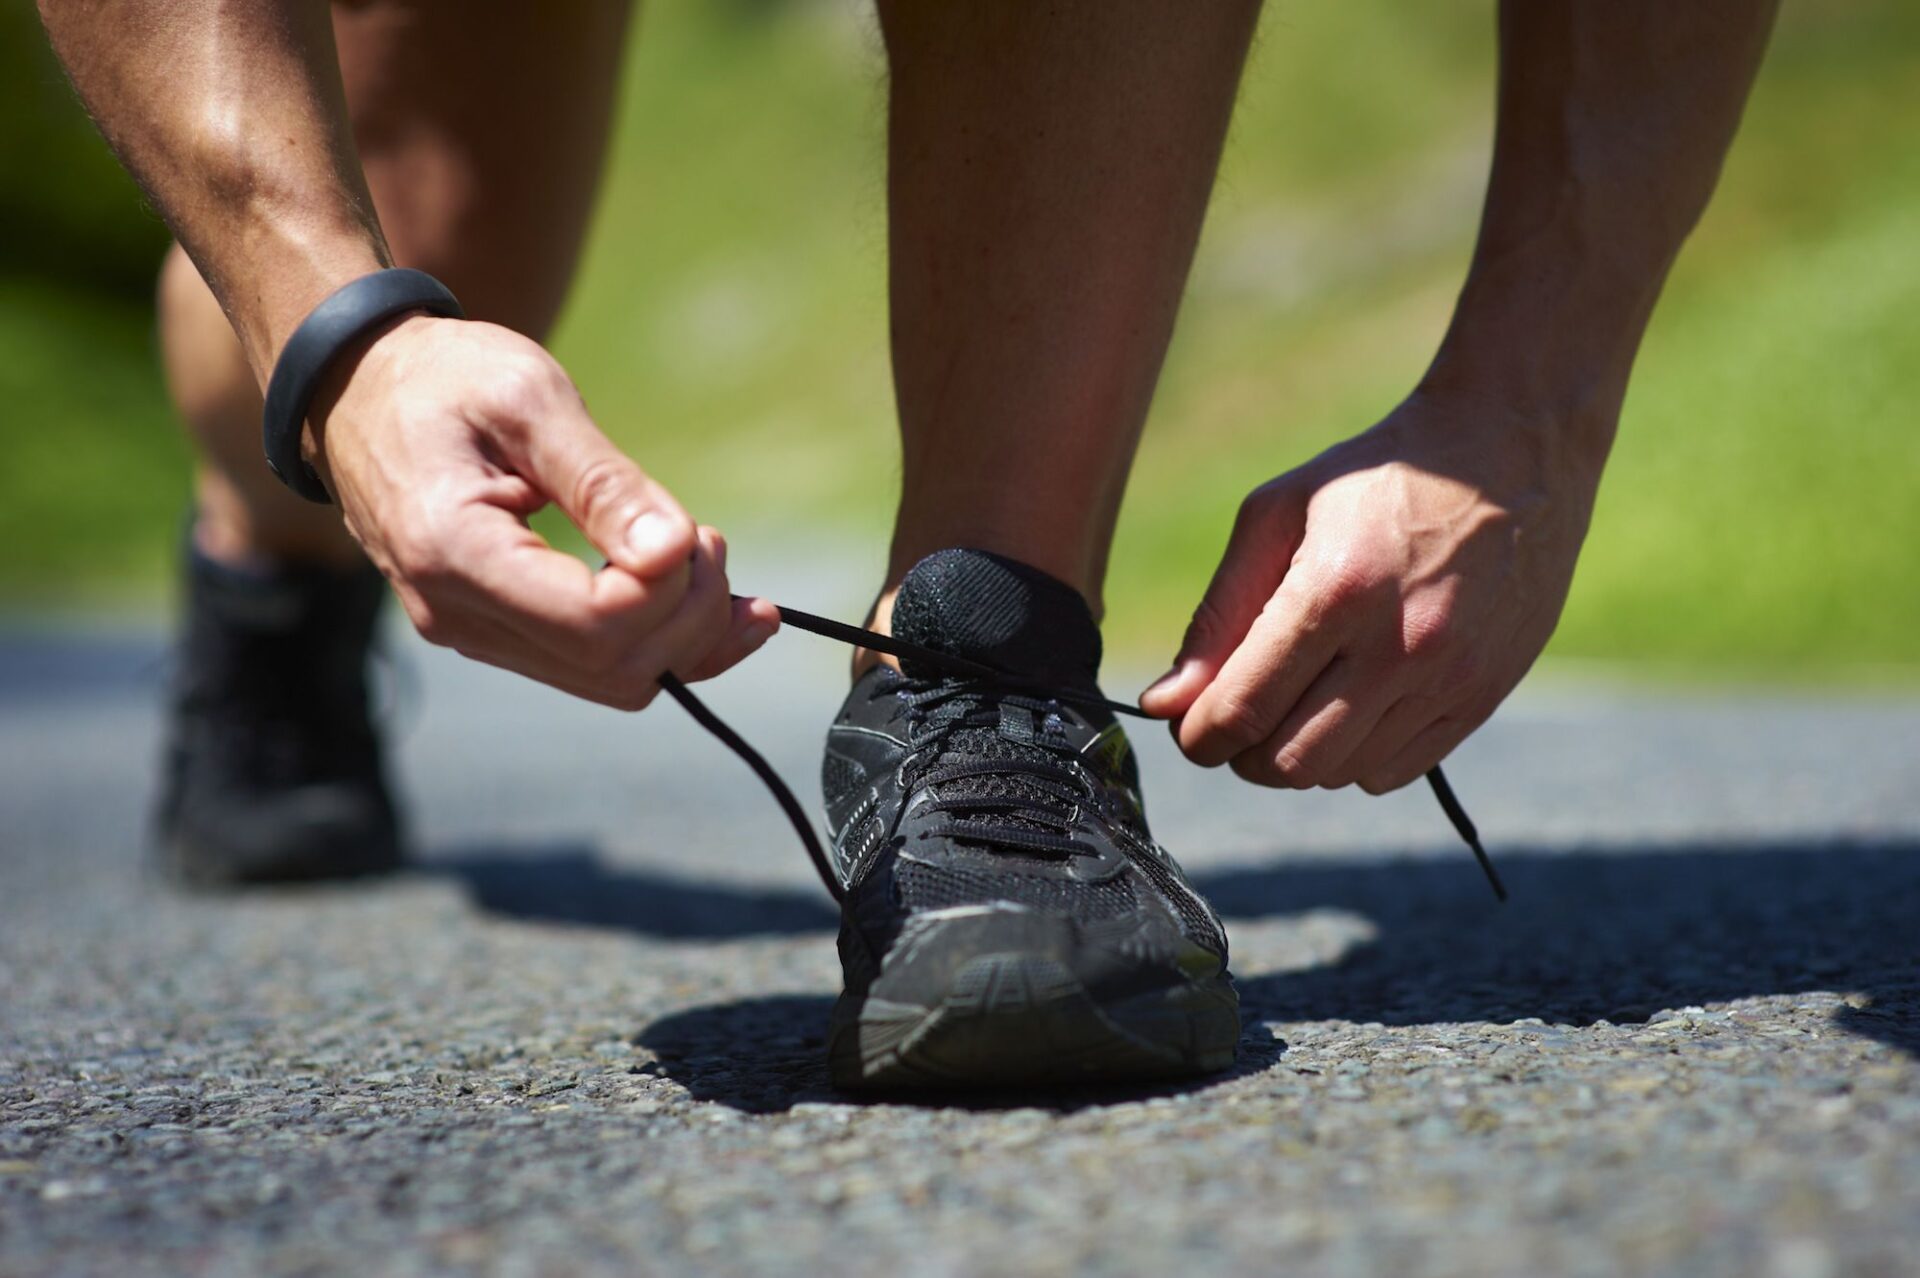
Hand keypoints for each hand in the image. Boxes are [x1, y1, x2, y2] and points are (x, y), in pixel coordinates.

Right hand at [307, 314, 779, 708]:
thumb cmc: (442, 378)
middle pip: (613, 666)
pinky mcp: (496, 632)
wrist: (358, 390)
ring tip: (710, 558)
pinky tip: (717, 611)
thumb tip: (674, 551)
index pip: (595, 623)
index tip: (691, 530)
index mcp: (454, 552)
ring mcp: (473, 633)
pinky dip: (662, 643)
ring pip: (611, 681)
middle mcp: (456, 614)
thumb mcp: (526, 397)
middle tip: (710, 539)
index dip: (667, 590)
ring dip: (684, 633)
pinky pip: (593, 666)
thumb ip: (601, 480)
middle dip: (689, 613)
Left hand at [1139, 391, 1599, 792]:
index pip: (1243, 709)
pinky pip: (1392, 773)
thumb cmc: (1377, 479)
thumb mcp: (1278, 515)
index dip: (1198, 737)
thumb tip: (1166, 704)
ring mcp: (1448, 677)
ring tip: (1294, 704)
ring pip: (1338, 775)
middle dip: (1242, 754)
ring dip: (1297, 757)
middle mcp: (1398, 644)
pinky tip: (1349, 707)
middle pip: (1287, 762)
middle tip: (1238, 718)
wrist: (1510, 456)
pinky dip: (1354, 759)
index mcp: (1336, 590)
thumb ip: (1218, 615)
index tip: (1188, 728)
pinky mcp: (1481, 697)